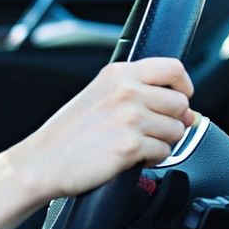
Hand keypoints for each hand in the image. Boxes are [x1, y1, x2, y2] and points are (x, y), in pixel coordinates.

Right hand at [16, 57, 194, 201]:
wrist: (44, 160)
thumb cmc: (68, 133)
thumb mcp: (98, 95)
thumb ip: (136, 91)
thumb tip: (184, 107)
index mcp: (117, 74)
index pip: (173, 68)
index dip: (183, 86)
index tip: (177, 98)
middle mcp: (126, 91)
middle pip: (181, 103)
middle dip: (173, 121)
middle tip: (150, 129)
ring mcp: (130, 118)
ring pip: (177, 130)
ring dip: (163, 142)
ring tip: (136, 143)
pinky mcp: (131, 145)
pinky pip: (165, 153)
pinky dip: (153, 159)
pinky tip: (131, 156)